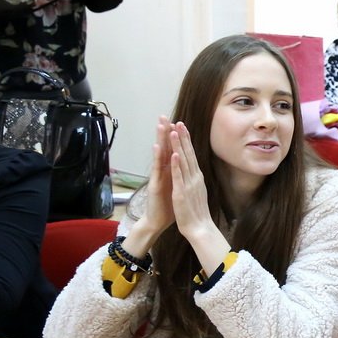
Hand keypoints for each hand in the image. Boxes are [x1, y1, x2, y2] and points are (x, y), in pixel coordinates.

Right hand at [135, 116, 175, 233]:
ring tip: (160, 125)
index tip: (179, 123)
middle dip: (165, 132)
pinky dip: (157, 157)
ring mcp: (157, 176)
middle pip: (164, 148)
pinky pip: (156, 169)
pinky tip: (157, 146)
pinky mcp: (154, 184)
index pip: (173, 150)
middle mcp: (163, 171)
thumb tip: (184, 166)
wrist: (158, 221)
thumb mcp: (176, 186)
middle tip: (164, 116)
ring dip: (160, 139)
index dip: (176, 137)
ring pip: (159, 154)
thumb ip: (178, 175)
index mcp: (170, 171)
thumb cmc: (168, 204)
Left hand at [168, 122, 215, 243]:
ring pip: (183, 161)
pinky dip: (176, 165)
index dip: (186, 141)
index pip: (191, 155)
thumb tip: (196, 171)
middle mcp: (194, 177)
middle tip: (179, 122)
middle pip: (188, 154)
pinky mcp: (182, 192)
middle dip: (183, 137)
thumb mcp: (197, 192)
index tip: (182, 127)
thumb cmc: (197, 212)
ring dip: (179, 146)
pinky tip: (174, 154)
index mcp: (196, 177)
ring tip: (174, 131)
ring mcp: (189, 184)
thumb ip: (195, 180)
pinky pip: (179, 176)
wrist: (200, 228)